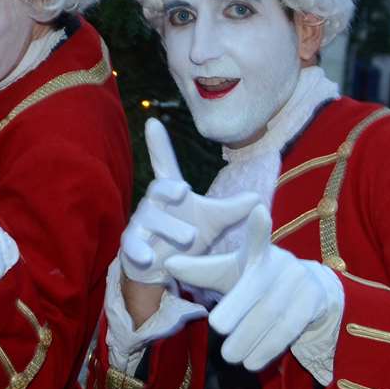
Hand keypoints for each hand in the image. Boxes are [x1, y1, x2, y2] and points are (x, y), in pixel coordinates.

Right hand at [120, 120, 260, 284]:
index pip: (164, 164)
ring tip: (189, 238)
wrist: (165, 267)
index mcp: (172, 192)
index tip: (152, 121)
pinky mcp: (132, 245)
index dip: (159, 144)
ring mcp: (140, 223)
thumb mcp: (213, 222)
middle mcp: (153, 203)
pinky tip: (150, 257)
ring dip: (169, 228)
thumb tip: (258, 197)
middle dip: (168, 189)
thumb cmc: (188, 236)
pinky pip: (132, 245)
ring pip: (150, 219)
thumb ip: (232, 209)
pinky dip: (139, 251)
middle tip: (183, 192)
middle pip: (158, 189)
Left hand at [164, 206, 338, 369]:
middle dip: (237, 308)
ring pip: (274, 313)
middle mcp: (282, 264)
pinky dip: (268, 348)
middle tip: (216, 327)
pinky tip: (252, 363)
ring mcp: (301, 284)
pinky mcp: (313, 305)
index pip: (257, 238)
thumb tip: (167, 263)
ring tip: (229, 356)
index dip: (258, 226)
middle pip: (257, 288)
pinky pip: (290, 330)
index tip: (258, 210)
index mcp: (259, 253)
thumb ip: (200, 270)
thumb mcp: (228, 273)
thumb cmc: (256, 282)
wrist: (307, 293)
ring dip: (250, 337)